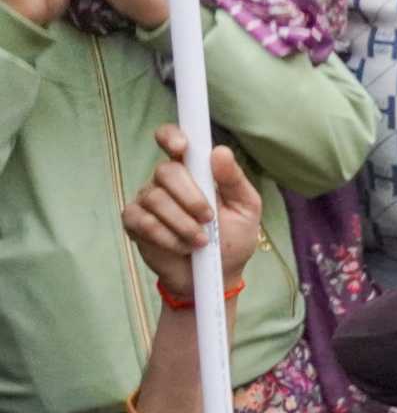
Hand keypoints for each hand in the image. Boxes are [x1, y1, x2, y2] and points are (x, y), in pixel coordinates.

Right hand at [122, 124, 261, 294]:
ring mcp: (147, 201)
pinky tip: (182, 247)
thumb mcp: (245, 209)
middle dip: (191, 197)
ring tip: (200, 241)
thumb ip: (234, 180)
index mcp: (193, 170)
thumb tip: (220, 151)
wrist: (217, 276)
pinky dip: (168, 237)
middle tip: (209, 218)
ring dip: (183, 224)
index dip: (171, 137)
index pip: (172, 140)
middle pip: (166, 172)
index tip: (181, 148)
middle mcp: (166, 182)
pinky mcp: (134, 223)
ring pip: (156, 199)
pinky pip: (144, 222)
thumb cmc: (233, 238)